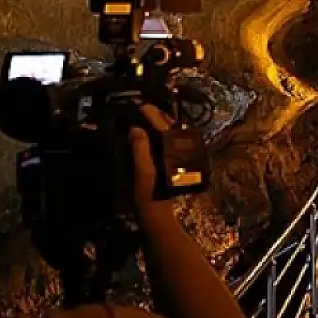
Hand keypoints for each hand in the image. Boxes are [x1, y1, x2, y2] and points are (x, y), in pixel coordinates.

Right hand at [128, 103, 176, 222]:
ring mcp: (183, 153)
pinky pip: (171, 140)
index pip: (160, 121)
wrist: (159, 213)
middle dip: (154, 113)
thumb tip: (136, 127)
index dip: (147, 110)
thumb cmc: (148, 192)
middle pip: (168, 123)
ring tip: (142, 116)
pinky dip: (161, 132)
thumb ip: (140, 147)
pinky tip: (150, 132)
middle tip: (137, 107)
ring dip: (158, 121)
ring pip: (171, 130)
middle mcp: (181, 146)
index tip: (135, 103)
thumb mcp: (142, 169)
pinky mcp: (180, 160)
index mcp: (172, 147)